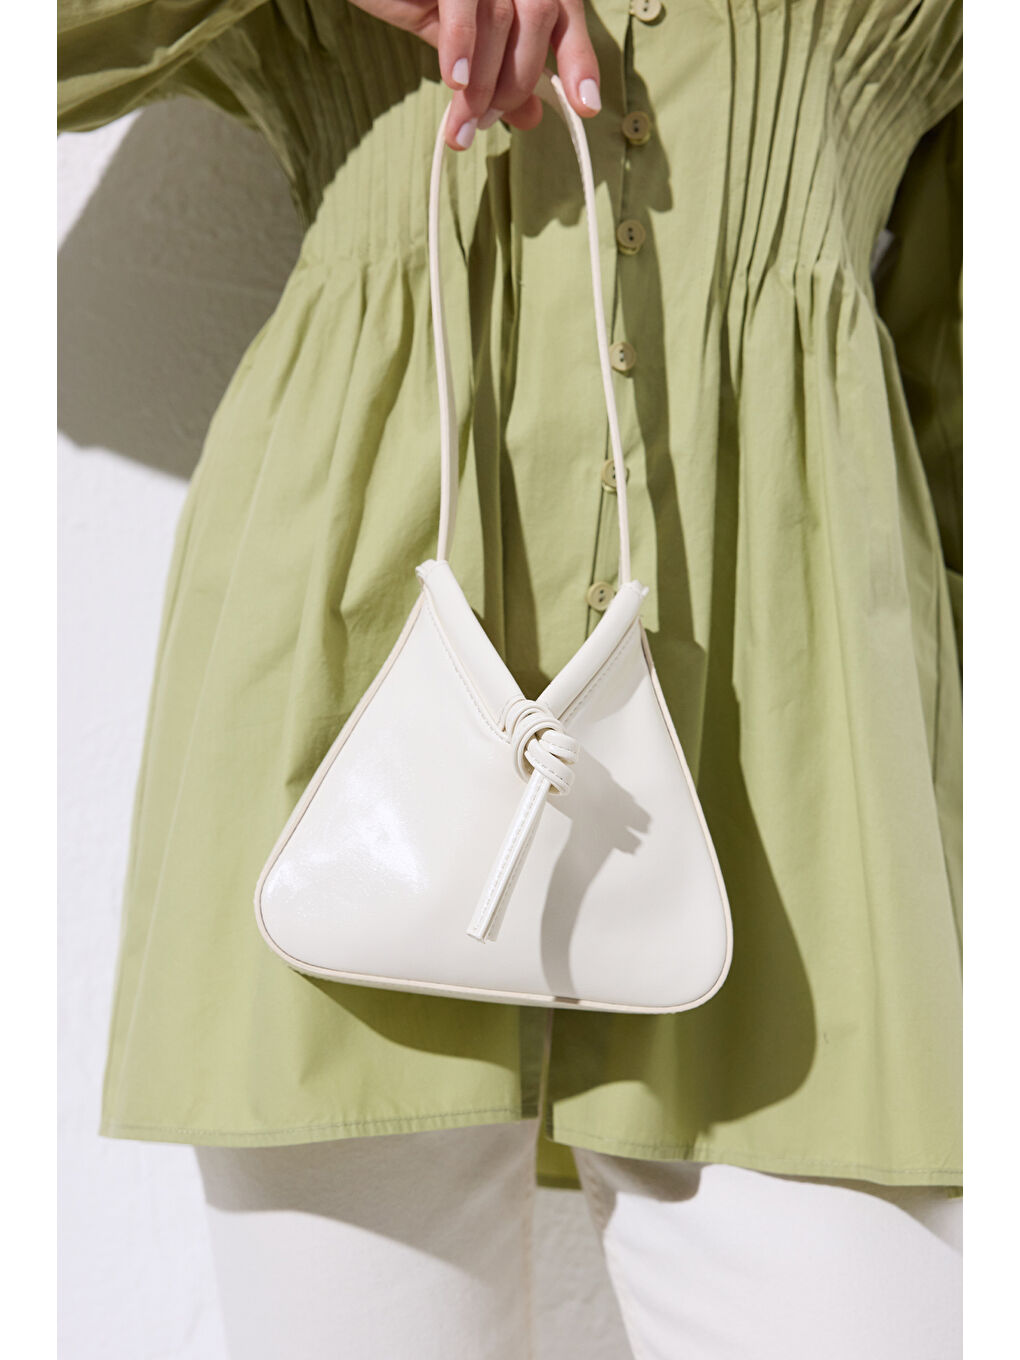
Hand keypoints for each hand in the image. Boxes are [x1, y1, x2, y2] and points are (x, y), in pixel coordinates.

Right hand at [345, 0, 601, 148]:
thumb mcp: (464, 39)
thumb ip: (498, 70)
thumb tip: (532, 115)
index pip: (565, 15)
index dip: (580, 61)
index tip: (585, 107)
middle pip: (538, 22)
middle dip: (514, 85)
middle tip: (485, 124)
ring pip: (501, 20)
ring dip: (483, 84)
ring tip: (463, 125)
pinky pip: (462, 4)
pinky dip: (461, 47)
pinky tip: (453, 81)